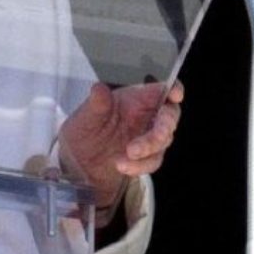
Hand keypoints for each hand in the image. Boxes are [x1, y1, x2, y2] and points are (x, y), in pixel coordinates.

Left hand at [57, 81, 183, 226]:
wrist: (77, 164)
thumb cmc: (84, 132)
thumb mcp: (84, 118)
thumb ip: (96, 104)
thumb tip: (99, 88)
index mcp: (134, 98)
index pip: (161, 88)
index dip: (173, 89)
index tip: (175, 95)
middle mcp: (145, 115)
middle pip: (169, 116)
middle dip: (163, 127)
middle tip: (155, 136)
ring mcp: (148, 137)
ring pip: (164, 141)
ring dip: (149, 149)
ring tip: (127, 155)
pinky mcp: (146, 157)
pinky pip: (153, 161)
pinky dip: (140, 165)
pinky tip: (122, 166)